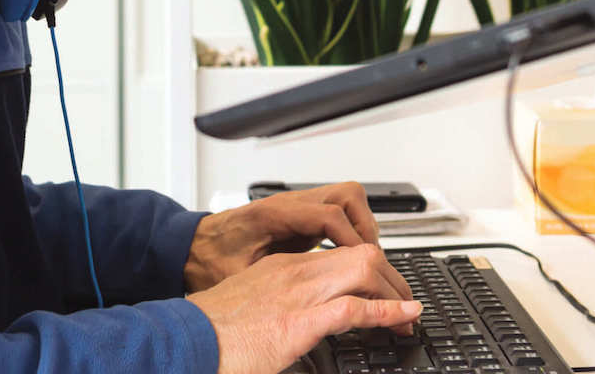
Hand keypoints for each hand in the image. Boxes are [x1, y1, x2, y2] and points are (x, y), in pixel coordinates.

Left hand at [184, 182, 379, 291]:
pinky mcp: (298, 217)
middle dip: (366, 227)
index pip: (329, 215)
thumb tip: (304, 297)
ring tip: (367, 260)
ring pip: (345, 200)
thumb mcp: (238, 276)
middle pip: (347, 196)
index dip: (353, 239)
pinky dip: (349, 232)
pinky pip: (335, 214)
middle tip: (374, 260)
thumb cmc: (208, 261)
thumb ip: (271, 281)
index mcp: (274, 215)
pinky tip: (349, 257)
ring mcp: (295, 208)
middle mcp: (288, 205)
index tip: (366, 265)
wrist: (190, 247)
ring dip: (362, 227)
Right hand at [188, 243, 420, 373]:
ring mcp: (298, 294)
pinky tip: (402, 318)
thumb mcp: (250, 307)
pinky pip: (354, 308)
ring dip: (395, 291)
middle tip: (406, 303)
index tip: (382, 292)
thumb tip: (289, 324)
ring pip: (364, 270)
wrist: (185, 339)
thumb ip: (274, 306)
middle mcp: (294, 273)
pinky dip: (386, 311)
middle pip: (360, 255)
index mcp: (281, 268)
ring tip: (410, 314)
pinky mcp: (299, 322)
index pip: (339, 257)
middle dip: (392, 277)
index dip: (369, 272)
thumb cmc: (211, 331)